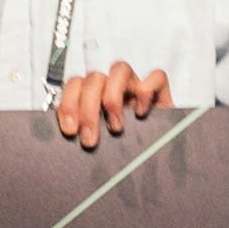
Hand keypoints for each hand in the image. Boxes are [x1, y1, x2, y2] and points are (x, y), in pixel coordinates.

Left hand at [51, 59, 175, 148]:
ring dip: (113, 97)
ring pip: (120, 69)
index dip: (69, 103)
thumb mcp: (98, 145)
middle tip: (90, 139)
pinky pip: (156, 76)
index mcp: (94, 96)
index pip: (76, 84)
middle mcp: (113, 87)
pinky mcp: (160, 92)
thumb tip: (68, 135)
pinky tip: (141, 113)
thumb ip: (82, 134)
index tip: (70, 130)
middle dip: (88, 109)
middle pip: (95, 78)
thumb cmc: (123, 152)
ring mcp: (136, 86)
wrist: (155, 158)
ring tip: (116, 127)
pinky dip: (147, 91)